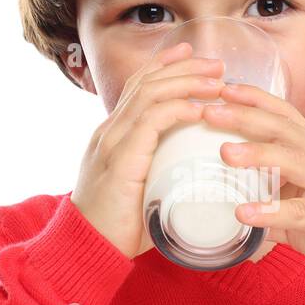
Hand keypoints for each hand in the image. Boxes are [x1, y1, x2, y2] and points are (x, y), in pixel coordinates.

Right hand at [70, 42, 225, 258]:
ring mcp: (112, 142)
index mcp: (113, 137)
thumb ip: (162, 177)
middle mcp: (110, 132)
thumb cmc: (118, 230)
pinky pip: (151, 121)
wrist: (86, 250)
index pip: (138, 88)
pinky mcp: (120, 159)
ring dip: (187, 83)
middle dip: (183, 67)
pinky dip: (178, 110)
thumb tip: (196, 179)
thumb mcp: (142, 193)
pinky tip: (201, 110)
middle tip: (215, 63)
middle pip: (147, 83)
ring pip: (150, 95)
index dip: (164, 66)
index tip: (191, 54)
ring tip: (217, 81)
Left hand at [203, 82, 304, 267]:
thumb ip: (272, 198)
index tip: (224, 88)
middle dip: (245, 116)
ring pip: (293, 160)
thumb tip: (232, 205)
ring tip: (225, 153)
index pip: (285, 113)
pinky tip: (243, 213)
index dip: (255, 98)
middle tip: (209, 112)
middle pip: (283, 128)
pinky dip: (270, 211)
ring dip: (257, 153)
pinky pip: (299, 211)